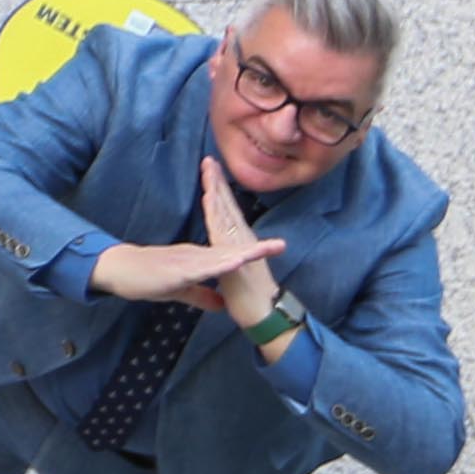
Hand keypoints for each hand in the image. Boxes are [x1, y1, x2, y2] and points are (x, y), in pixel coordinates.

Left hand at [196, 153, 285, 331]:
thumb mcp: (236, 274)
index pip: (228, 210)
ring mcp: (238, 245)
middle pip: (227, 205)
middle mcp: (241, 239)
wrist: (266, 314)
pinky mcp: (233, 255)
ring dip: (216, 189)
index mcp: (240, 242)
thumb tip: (226, 255)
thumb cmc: (251, 297)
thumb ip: (230, 261)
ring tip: (208, 169)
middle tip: (209, 159)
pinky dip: (216, 212)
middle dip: (217, 182)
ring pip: (224, 212)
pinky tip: (209, 197)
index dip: (220, 190)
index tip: (212, 171)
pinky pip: (221, 229)